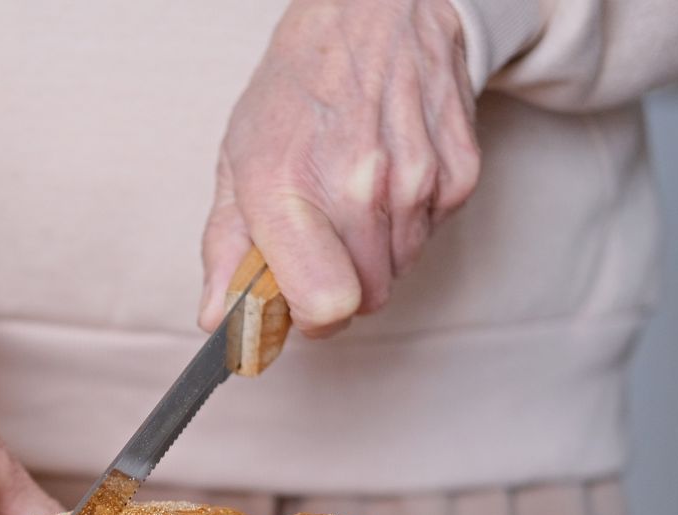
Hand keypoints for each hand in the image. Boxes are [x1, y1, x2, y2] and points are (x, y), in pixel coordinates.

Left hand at [199, 0, 478, 337]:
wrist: (378, 12)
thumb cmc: (302, 83)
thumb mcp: (240, 156)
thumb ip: (226, 245)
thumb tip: (218, 316)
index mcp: (289, 185)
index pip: (324, 305)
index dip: (310, 321)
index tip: (297, 307)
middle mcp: (359, 184)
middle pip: (364, 300)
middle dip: (339, 286)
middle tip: (321, 243)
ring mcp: (416, 179)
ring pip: (398, 272)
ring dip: (373, 254)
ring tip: (352, 195)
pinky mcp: (458, 175)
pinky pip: (430, 236)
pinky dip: (408, 223)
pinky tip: (389, 178)